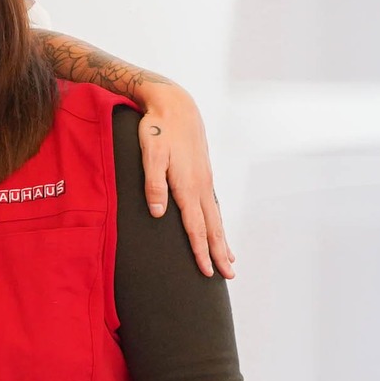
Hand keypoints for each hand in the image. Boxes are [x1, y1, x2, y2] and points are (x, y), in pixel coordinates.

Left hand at [134, 83, 234, 279]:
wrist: (175, 104)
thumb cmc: (157, 129)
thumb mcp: (149, 154)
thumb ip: (153, 183)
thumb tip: (157, 212)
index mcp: (187, 185)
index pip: (195, 226)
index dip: (200, 250)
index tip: (206, 271)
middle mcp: (200, 185)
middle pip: (212, 227)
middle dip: (219, 252)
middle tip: (229, 276)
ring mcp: (204, 179)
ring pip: (215, 217)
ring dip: (222, 240)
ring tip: (230, 260)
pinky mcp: (203, 173)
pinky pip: (212, 205)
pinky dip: (217, 222)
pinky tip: (217, 228)